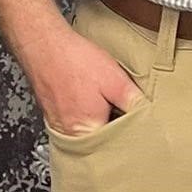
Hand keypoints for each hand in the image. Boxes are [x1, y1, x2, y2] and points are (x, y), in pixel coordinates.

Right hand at [18, 23, 142, 135]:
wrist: (44, 44)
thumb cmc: (75, 61)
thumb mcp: (116, 80)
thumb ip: (133, 103)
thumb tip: (147, 118)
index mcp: (87, 132)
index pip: (115, 147)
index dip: (129, 136)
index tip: (138, 126)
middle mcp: (69, 136)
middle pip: (99, 145)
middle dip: (114, 131)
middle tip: (121, 113)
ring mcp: (58, 128)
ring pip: (86, 135)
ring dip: (99, 123)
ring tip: (104, 104)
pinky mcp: (53, 117)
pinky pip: (74, 125)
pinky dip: (84, 116)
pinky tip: (89, 100)